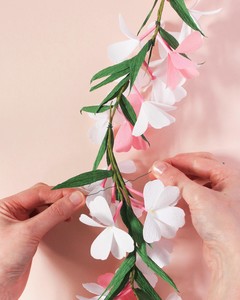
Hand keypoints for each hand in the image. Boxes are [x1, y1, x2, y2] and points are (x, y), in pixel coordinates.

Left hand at [0, 183, 84, 299]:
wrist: (0, 290)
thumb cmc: (1, 261)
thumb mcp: (30, 232)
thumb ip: (54, 213)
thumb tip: (74, 198)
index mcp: (7, 206)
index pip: (39, 192)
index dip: (59, 192)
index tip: (77, 194)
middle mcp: (14, 212)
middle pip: (43, 198)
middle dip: (61, 198)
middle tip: (78, 198)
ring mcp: (22, 224)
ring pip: (46, 208)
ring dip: (61, 207)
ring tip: (74, 206)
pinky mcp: (30, 235)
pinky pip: (47, 220)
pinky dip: (58, 217)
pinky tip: (65, 217)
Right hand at [151, 152, 239, 299]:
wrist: (231, 258)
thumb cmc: (222, 224)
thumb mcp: (199, 197)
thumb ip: (177, 179)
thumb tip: (157, 167)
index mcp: (228, 175)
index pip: (198, 160)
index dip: (176, 161)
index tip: (157, 165)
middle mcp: (226, 184)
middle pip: (198, 168)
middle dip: (178, 168)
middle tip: (160, 172)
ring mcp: (219, 197)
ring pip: (196, 181)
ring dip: (179, 180)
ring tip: (164, 182)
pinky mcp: (212, 211)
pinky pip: (195, 194)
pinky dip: (182, 192)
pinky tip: (173, 194)